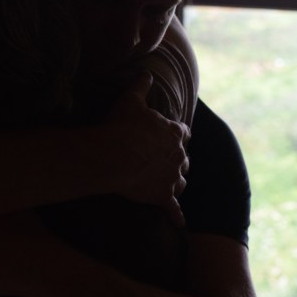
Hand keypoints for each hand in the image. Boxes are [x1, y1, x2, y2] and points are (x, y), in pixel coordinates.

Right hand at [98, 73, 189, 225]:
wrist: (113, 155)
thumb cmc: (121, 126)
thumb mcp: (130, 100)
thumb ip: (140, 85)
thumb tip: (145, 72)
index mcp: (174, 133)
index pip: (183, 133)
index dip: (177, 135)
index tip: (173, 137)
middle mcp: (178, 156)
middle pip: (184, 159)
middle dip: (177, 161)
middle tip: (166, 163)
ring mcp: (172, 177)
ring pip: (181, 182)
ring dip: (176, 183)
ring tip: (170, 186)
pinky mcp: (163, 196)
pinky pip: (173, 209)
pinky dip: (177, 216)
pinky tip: (180, 223)